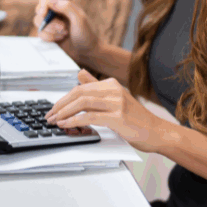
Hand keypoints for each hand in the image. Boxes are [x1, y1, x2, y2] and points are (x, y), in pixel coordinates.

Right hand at [34, 0, 99, 62]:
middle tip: (62, 27)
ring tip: (64, 33)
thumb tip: (50, 1)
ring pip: (38, 21)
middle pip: (40, 9)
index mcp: (65, 2)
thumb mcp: (79, 19)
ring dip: (50, 30)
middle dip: (49, 21)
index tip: (44, 12)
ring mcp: (51, 22)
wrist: (87, 53)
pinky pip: (40, 33)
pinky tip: (60, 39)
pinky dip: (49, 37)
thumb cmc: (87, 34)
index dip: (43, 2)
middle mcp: (56, 11)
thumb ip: (66, 7)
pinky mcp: (48, 33)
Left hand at [45, 69, 169, 152]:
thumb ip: (96, 87)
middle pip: (78, 93)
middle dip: (60, 105)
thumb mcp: (115, 99)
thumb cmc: (135, 119)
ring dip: (64, 112)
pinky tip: (66, 124)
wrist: (157, 133)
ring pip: (82, 103)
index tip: (53, 109)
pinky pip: (90, 116)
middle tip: (49, 116)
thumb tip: (79, 74)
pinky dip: (74, 120)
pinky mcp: (118, 117)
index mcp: (111, 84)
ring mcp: (117, 102)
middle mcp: (114, 90)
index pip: (80, 88)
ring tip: (54, 121)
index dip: (63, 99)